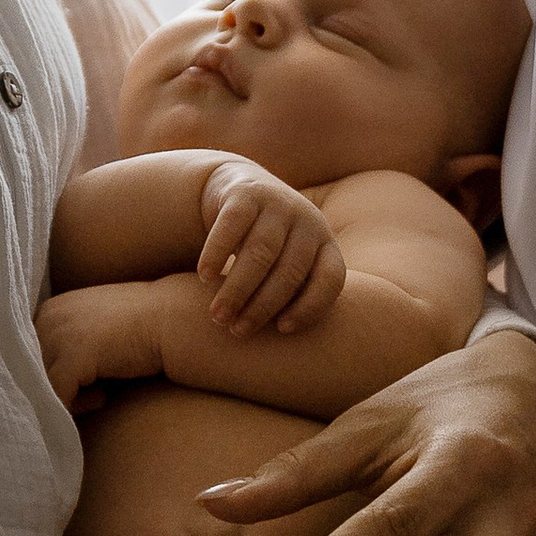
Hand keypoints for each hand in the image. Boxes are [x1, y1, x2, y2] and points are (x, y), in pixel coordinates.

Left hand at [35, 282, 165, 412]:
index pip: (26, 354)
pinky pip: (57, 394)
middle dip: (52, 389)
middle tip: (85, 397)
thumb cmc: (138, 327)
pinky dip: (74, 406)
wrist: (172, 318)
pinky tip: (103, 398)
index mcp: (50, 309)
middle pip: (28, 370)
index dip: (47, 376)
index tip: (75, 387)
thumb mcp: (93, 330)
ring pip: (39, 385)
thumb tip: (49, 383)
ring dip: (65, 398)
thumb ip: (68, 346)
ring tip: (97, 396)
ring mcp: (59, 335)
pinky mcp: (75, 355)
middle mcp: (48, 318)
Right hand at [197, 160, 345, 335]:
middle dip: (262, 307)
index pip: (331, 279)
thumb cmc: (270, 245)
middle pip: (289, 272)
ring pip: (260, 252)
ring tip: (217, 315)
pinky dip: (216, 253)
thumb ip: (293, 293)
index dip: (311, 307)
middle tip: (237, 331)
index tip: (284, 330)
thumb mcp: (289, 263)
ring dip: (237, 289)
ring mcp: (278, 204)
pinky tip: (204, 276)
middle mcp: (308, 222)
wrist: (242, 188)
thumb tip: (285, 348)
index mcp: (325, 243)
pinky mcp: (246, 193)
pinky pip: (231, 226)